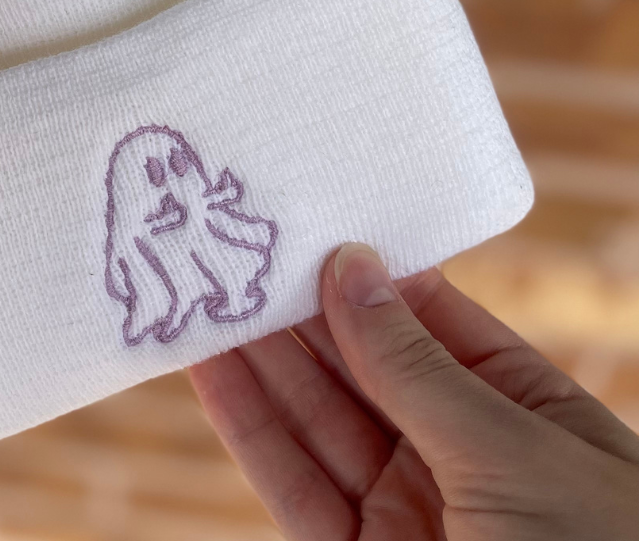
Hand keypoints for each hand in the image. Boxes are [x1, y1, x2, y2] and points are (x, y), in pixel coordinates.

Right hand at [191, 243, 638, 539]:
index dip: (366, 271)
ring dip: (258, 356)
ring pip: (316, 418)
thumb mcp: (512, 452)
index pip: (430, 318)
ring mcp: (404, 510)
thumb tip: (351, 265)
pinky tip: (210, 368)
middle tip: (236, 246)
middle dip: (299, 308)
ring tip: (207, 290)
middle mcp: (459, 454)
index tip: (304, 218)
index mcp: (523, 411)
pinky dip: (248, 426)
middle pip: (361, 364)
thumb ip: (415, 366)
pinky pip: (292, 484)